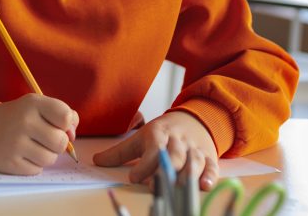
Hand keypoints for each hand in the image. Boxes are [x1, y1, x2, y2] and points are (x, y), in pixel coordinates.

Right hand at [0, 94, 78, 174]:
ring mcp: (15, 143)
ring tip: (33, 146)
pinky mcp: (10, 162)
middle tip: (45, 138)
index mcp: (33, 103)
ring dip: (47, 155)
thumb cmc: (20, 117)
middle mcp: (24, 122)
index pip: (65, 117)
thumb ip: (62, 114)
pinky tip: (23, 154)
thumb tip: (72, 136)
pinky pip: (37, 170)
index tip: (57, 125)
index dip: (66, 125)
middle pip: (60, 142)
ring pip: (50, 159)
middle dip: (58, 143)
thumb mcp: (38, 106)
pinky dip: (34, 164)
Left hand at [92, 111, 218, 189]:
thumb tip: (95, 161)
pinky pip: (211, 167)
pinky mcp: (209, 158)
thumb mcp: (140, 137)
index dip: (144, 164)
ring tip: (178, 187)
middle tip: (155, 184)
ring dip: (186, 175)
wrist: (193, 120)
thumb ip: (119, 152)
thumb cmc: (163, 132)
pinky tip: (205, 186)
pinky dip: (210, 176)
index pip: (152, 149)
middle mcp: (178, 142)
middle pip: (174, 156)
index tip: (134, 177)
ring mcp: (194, 150)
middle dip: (166, 170)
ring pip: (193, 162)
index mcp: (159, 134)